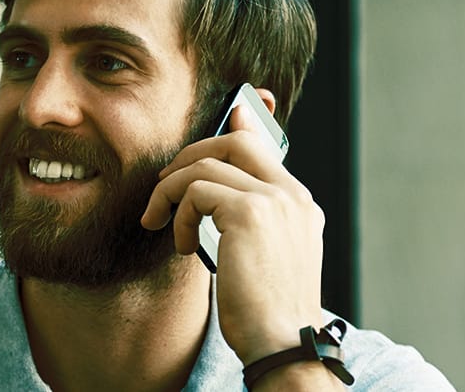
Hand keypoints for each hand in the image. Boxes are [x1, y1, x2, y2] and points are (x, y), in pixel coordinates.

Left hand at [139, 104, 326, 364]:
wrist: (282, 343)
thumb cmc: (266, 310)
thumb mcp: (262, 256)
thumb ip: (245, 218)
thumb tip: (210, 194)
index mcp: (300, 204)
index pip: (262, 146)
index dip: (233, 127)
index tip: (211, 121)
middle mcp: (293, 196)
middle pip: (234, 141)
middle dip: (190, 155)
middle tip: (165, 185)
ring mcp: (274, 200)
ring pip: (204, 165)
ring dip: (171, 194)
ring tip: (165, 226)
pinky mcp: (249, 213)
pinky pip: (194, 191)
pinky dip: (177, 214)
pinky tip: (181, 245)